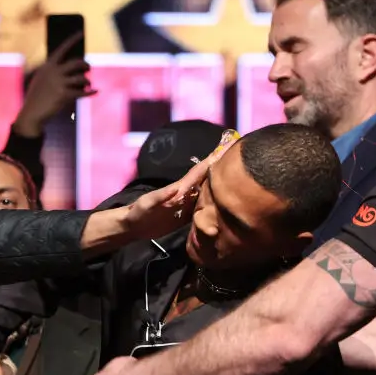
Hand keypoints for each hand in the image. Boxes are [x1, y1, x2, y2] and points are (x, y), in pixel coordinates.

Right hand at [13, 32, 95, 135]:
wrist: (32, 112)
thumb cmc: (37, 96)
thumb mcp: (41, 79)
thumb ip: (53, 71)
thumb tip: (73, 69)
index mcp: (48, 66)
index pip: (62, 49)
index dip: (73, 40)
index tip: (81, 33)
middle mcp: (54, 72)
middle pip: (76, 63)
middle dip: (85, 64)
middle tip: (88, 67)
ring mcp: (59, 83)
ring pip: (81, 78)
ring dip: (87, 81)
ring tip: (87, 84)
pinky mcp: (64, 95)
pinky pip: (82, 92)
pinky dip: (90, 92)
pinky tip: (95, 91)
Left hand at [123, 129, 240, 239]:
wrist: (134, 226)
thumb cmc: (139, 212)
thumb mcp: (148, 204)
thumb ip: (161, 197)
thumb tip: (176, 189)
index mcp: (180, 189)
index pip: (200, 172)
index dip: (213, 160)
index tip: (228, 148)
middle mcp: (187, 195)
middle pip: (208, 180)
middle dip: (223, 168)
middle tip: (240, 157)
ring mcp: (189, 206)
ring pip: (210, 193)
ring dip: (223, 185)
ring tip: (241, 178)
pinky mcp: (188, 218)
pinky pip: (206, 210)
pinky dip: (217, 205)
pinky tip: (228, 205)